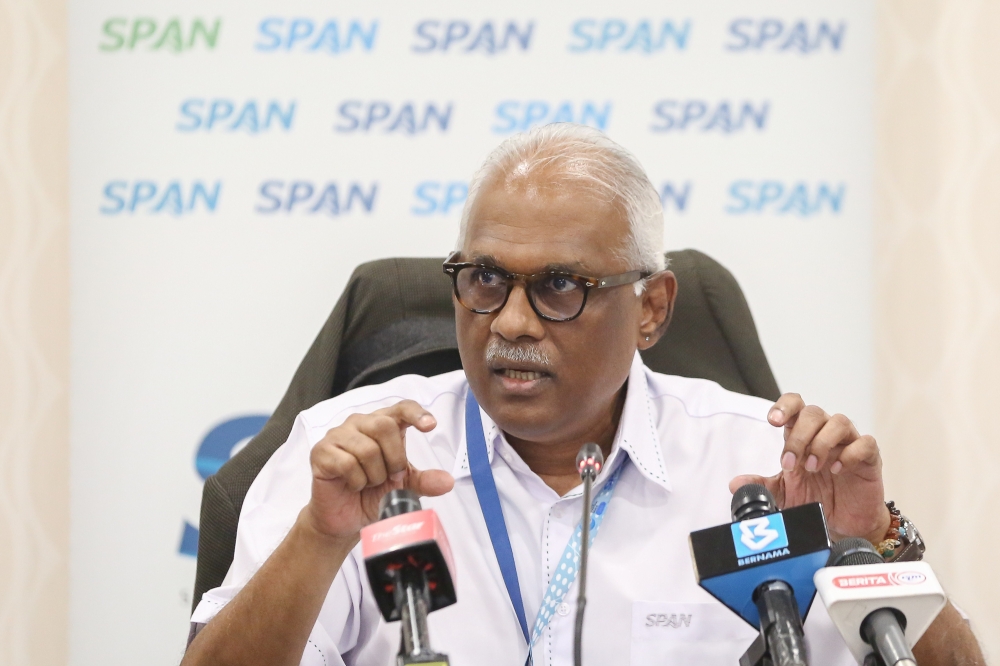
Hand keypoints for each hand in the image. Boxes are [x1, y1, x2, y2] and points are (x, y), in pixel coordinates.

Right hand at [302, 400, 454, 541]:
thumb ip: (424, 481)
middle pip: (384, 426)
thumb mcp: (404, 487)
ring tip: (368, 483)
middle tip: (390, 476)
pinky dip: (356, 481)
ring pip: (366, 447)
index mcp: (383, 425)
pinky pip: (346, 463)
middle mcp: (360, 424)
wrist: (345, 519)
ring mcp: (338, 435)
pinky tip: (353, 485)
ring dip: (373, 474)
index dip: (416, 413)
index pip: (401, 408)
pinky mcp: (321, 451)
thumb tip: (446, 481)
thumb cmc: (372, 494)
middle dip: (394, 458)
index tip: (430, 425)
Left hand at [729, 393, 890, 543]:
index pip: (795, 405)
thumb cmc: (816, 499)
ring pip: (839, 422)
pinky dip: (850, 453)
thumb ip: (762, 486)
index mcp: (803, 435)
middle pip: (813, 413)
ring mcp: (848, 444)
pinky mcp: (869, 458)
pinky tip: (837, 469)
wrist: (845, 524)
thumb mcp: (784, 494)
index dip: (784, 406)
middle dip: (799, 437)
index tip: (773, 421)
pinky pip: (865, 442)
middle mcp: (825, 434)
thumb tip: (735, 484)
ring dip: (822, 443)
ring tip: (814, 467)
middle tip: (791, 464)